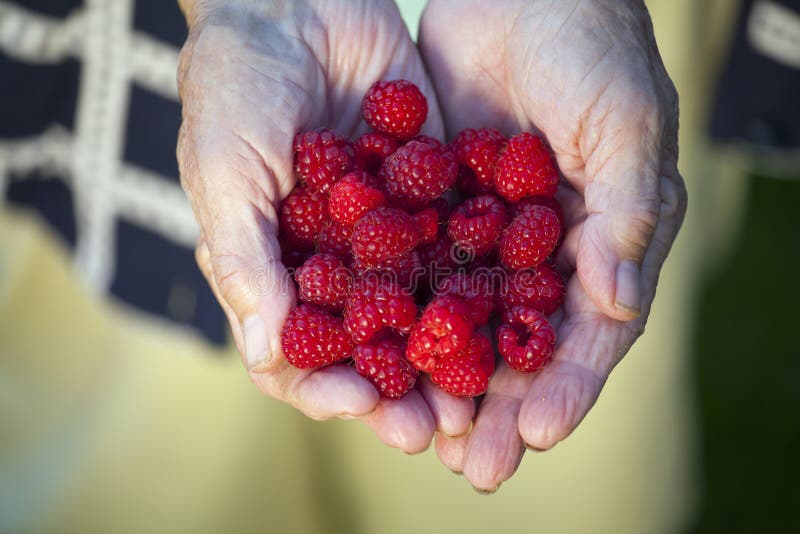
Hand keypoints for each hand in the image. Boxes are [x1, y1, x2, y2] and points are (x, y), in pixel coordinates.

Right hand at [177, 0, 473, 451]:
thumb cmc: (234, 84)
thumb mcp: (224, 171)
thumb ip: (244, 260)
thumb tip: (266, 353)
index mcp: (274, 268)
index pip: (296, 354)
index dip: (327, 387)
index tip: (363, 405)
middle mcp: (331, 262)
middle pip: (368, 348)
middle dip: (401, 391)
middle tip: (439, 428)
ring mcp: (381, 232)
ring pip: (419, 311)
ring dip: (447, 356)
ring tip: (482, 392)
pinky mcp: (426, 194)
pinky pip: (453, 247)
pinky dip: (478, 283)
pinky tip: (512, 311)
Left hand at [420, 0, 686, 489]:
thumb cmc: (591, 49)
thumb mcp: (623, 125)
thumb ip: (626, 214)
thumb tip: (614, 304)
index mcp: (603, 239)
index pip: (589, 331)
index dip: (568, 384)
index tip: (541, 433)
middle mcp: (544, 250)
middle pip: (521, 344)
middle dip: (500, 406)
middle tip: (477, 467)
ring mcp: (486, 234)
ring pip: (464, 322)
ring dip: (445, 379)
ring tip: (421, 435)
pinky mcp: (434, 209)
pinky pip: (415, 271)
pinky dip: (399, 317)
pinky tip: (375, 357)